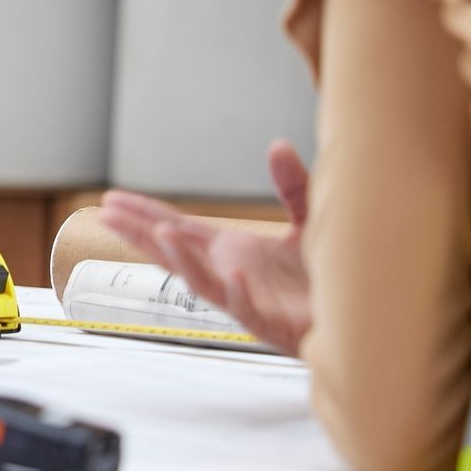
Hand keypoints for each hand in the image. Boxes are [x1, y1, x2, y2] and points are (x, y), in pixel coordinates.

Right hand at [99, 139, 312, 353]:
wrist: (363, 317)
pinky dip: (238, 291)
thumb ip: (293, 186)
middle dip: (140, 234)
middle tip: (107, 214)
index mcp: (231, 250)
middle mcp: (229, 273)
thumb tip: (277, 145)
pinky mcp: (271, 325)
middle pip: (173, 253)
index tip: (112, 200)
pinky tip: (232, 271)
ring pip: (201, 282)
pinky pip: (248, 310)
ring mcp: (246, 300)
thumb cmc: (333, 276)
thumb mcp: (311, 221)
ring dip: (181, 259)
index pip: (177, 228)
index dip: (144, 214)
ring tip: (162, 233)